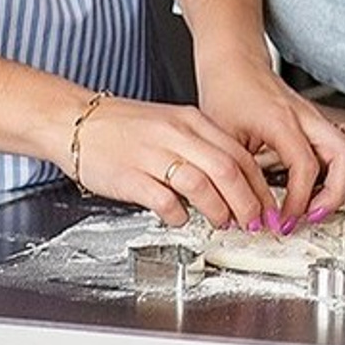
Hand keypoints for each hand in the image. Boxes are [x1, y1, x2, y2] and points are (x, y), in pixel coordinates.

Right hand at [65, 91, 285, 231]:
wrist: (78, 120)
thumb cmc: (124, 127)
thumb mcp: (171, 125)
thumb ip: (200, 147)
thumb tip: (232, 179)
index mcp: (191, 121)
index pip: (238, 153)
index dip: (258, 184)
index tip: (266, 204)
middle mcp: (176, 135)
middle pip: (227, 169)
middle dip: (247, 201)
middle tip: (254, 222)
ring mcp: (153, 154)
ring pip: (201, 183)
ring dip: (219, 209)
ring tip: (224, 224)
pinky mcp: (130, 176)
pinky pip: (163, 199)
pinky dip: (178, 213)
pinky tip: (180, 219)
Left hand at [197, 51, 344, 230]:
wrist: (234, 62)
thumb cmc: (228, 92)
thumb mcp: (223, 138)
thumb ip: (237, 175)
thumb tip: (246, 212)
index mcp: (283, 121)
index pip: (305, 167)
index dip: (297, 201)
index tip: (282, 220)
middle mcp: (307, 117)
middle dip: (334, 194)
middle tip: (312, 216)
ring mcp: (317, 118)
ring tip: (328, 202)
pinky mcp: (319, 122)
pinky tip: (336, 182)